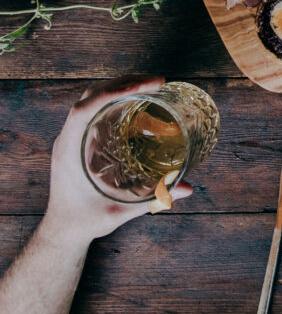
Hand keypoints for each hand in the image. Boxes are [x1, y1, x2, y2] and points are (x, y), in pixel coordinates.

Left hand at [43, 75, 191, 245]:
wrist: (62, 231)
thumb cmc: (84, 222)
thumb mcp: (119, 211)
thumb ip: (152, 199)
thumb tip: (187, 188)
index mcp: (69, 150)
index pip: (84, 109)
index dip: (112, 92)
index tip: (143, 86)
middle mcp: (69, 137)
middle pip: (92, 95)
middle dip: (124, 82)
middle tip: (157, 82)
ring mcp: (73, 136)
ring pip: (94, 97)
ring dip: (121, 86)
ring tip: (150, 84)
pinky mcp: (81, 138)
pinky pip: (96, 107)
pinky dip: (117, 98)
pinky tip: (137, 101)